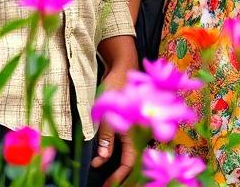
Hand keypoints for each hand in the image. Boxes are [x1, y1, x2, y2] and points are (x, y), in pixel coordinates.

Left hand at [91, 59, 136, 184]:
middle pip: (130, 159)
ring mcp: (133, 125)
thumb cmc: (119, 85)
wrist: (124, 65)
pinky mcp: (127, 120)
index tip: (106, 186)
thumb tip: (103, 159)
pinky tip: (103, 156)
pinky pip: (122, 142)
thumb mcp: (109, 110)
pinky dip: (113, 152)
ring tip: (103, 173)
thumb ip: (107, 135)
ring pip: (126, 152)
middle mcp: (137, 130)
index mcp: (136, 129)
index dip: (118, 176)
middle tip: (105, 185)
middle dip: (118, 175)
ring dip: (115, 164)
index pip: (130, 160)